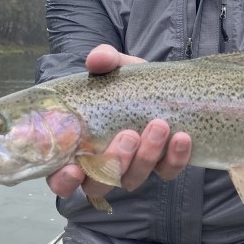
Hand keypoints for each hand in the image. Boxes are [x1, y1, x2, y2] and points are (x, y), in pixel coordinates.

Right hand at [46, 44, 191, 199]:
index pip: (61, 178)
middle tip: (129, 134)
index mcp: (79, 146)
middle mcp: (102, 165)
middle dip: (115, 162)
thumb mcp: (116, 67)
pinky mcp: (162, 166)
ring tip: (160, 126)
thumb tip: (96, 60)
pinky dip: (176, 159)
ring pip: (133, 179)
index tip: (75, 169)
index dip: (64, 181)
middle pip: (99, 183)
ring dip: (146, 156)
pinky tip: (182, 138)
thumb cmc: (125, 81)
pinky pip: (167, 172)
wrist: (160, 82)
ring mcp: (133, 168)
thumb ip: (104, 60)